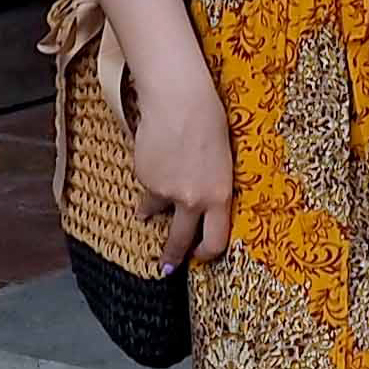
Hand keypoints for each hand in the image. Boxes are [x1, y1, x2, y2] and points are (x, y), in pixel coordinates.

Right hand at [127, 56, 234, 273]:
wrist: (178, 100)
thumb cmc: (209, 120)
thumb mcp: (222, 160)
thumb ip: (212, 186)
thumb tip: (200, 200)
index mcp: (220, 196)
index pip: (215, 240)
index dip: (206, 253)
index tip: (199, 257)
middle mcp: (192, 200)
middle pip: (180, 240)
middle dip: (172, 257)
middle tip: (167, 268)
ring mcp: (166, 192)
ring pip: (156, 210)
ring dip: (150, 213)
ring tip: (145, 214)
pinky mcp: (145, 179)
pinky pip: (146, 188)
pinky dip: (148, 180)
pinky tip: (152, 161)